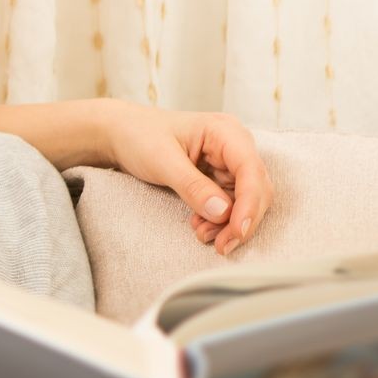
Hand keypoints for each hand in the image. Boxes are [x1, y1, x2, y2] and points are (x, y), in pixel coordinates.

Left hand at [103, 105, 273, 255]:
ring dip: (229, 224)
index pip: (251, 170)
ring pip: (245, 201)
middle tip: (223, 246)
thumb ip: (193, 186)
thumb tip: (223, 212)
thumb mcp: (162, 160)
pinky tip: (200, 227)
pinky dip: (218, 220)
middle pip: (256, 189)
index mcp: (225, 132)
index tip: (238, 231)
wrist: (121, 134)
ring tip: (202, 235)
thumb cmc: (139, 136)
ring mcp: (227, 163)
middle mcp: (234, 146)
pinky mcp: (218, 178)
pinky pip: (229, 205)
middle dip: (242, 220)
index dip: (250, 203)